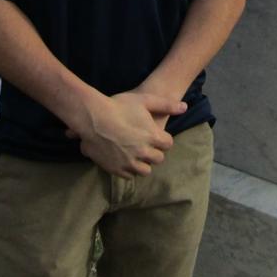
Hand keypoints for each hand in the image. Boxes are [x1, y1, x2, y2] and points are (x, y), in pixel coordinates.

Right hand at [70, 91, 186, 178]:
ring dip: (143, 163)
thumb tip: (185, 107)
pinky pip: (129, 176)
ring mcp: (130, 162)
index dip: (162, 139)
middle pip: (158, 159)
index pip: (168, 145)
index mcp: (153, 136)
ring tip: (135, 154)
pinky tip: (124, 159)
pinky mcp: (116, 169)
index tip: (155, 135)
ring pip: (145, 171)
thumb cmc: (118, 106)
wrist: (92, 117)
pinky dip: (129, 169)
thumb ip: (166, 105)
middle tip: (144, 144)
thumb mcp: (144, 100)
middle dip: (154, 152)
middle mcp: (143, 152)